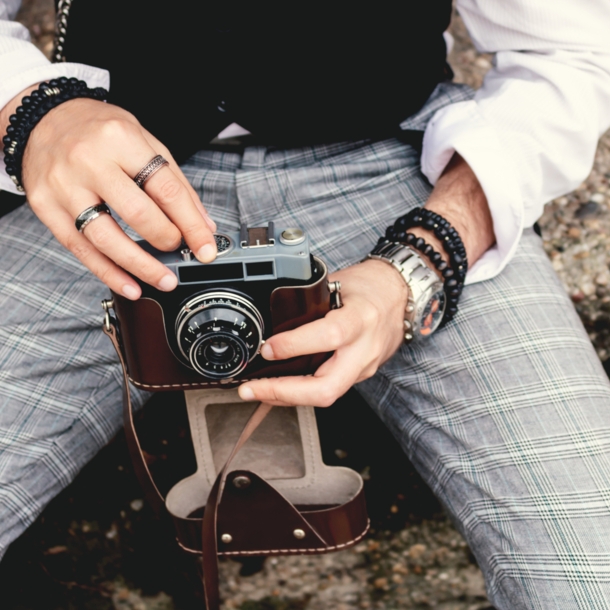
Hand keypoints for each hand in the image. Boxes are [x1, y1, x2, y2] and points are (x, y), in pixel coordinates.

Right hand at [18, 95, 217, 298]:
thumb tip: (203, 224)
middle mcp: (89, 161)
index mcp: (120, 139)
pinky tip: (130, 285)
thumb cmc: (97, 129)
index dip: (191, 224)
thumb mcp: (143, 139)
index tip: (206, 247)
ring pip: (106, 238)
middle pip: (136, 213)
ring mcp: (64, 186)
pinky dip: (108, 272)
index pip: (166, 189)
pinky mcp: (46, 208)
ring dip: (140, 266)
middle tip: (181, 253)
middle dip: (166, 240)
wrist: (41, 119)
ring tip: (163, 280)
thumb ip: (174, 182)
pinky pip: (80, 249)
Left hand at [238, 259, 407, 406]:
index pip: (330, 336)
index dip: (295, 345)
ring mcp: (364, 366)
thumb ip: (309, 301)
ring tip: (256, 390)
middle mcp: (365, 348)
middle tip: (252, 389)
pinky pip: (329, 390)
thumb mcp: (338, 281)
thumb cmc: (369, 285)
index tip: (267, 348)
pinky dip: (300, 392)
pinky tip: (279, 388)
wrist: (400, 294)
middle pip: (328, 387)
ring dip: (286, 397)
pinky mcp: (360, 375)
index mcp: (361, 317)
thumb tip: (271, 317)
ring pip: (326, 395)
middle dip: (284, 392)